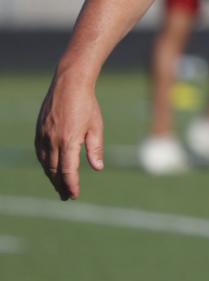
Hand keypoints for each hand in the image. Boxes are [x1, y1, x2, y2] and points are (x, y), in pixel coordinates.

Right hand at [34, 74, 104, 199]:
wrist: (69, 84)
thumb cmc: (87, 105)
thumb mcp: (96, 126)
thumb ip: (95, 149)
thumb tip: (98, 169)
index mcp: (69, 140)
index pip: (67, 170)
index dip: (70, 185)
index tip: (74, 195)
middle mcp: (53, 140)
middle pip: (54, 170)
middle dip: (60, 185)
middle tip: (66, 196)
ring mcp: (43, 136)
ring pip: (45, 163)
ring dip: (52, 177)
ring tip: (59, 187)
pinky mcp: (39, 132)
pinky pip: (40, 154)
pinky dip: (46, 165)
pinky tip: (51, 169)